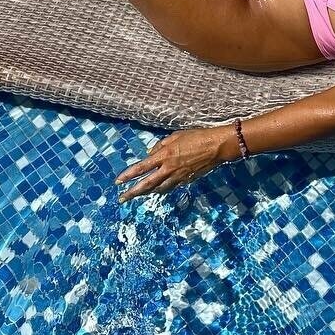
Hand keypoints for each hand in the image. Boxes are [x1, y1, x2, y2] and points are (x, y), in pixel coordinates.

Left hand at [114, 125, 239, 202]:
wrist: (216, 147)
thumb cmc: (196, 137)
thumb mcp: (175, 136)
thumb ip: (160, 146)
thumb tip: (150, 155)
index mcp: (164, 156)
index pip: (141, 168)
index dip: (128, 175)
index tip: (118, 182)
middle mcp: (169, 168)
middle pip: (147, 184)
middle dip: (133, 192)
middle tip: (122, 199)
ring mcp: (178, 176)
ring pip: (159, 188)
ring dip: (147, 192)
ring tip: (138, 195)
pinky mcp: (187, 180)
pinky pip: (171, 186)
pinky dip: (162, 189)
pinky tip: (158, 189)